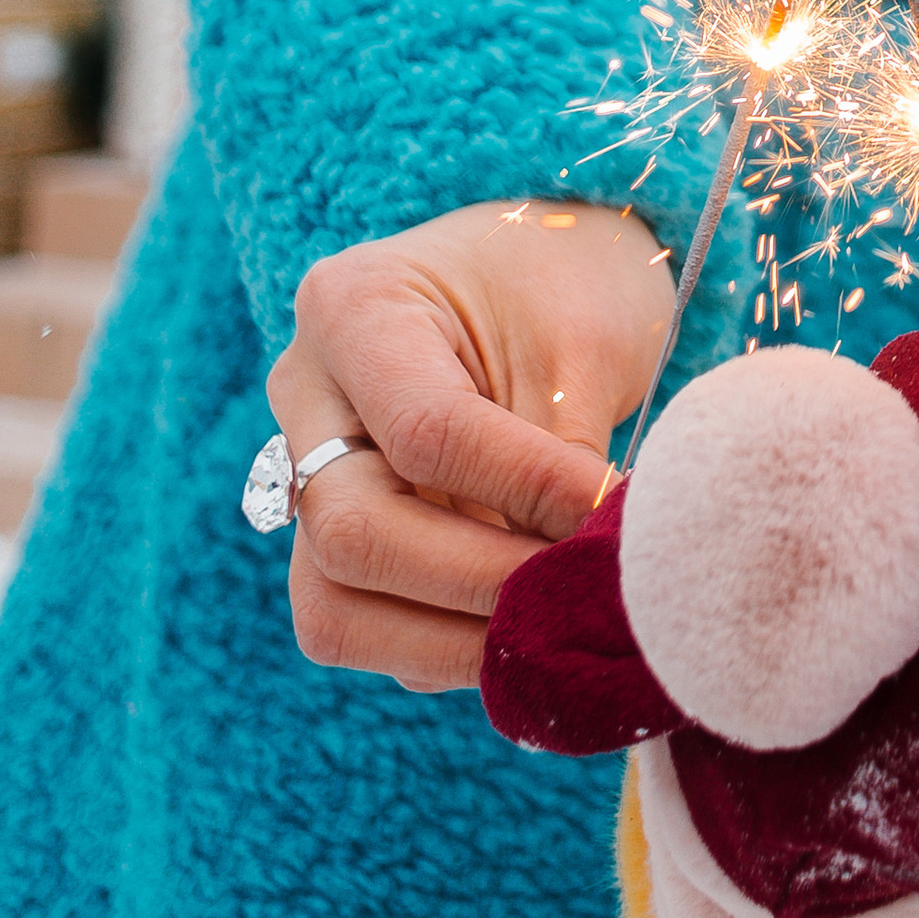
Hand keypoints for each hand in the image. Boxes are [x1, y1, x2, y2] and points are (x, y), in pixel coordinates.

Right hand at [266, 200, 672, 692]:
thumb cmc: (565, 284)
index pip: (426, 432)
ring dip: (452, 640)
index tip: (612, 515)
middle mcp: (306, 396)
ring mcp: (307, 476)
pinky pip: (367, 627)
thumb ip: (567, 458)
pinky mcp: (335, 542)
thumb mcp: (582, 341)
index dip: (526, 489)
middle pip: (352, 533)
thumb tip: (586, 581)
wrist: (541, 270)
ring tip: (555, 626)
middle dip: (478, 581)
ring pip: (334, 608)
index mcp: (354, 308)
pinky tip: (530, 629)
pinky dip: (450, 648)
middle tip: (580, 591)